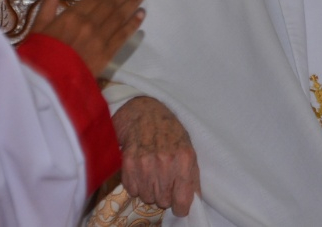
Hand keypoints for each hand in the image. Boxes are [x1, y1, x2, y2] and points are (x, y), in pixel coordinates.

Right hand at [32, 0, 144, 76]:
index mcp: (71, 16)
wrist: (46, 83)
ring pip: (119, 17)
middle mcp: (89, 24)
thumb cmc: (39, 55)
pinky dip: (133, 23)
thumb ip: (47, 6)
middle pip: (110, 4)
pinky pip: (123, 35)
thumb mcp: (38, 28)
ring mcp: (100, 38)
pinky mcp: (108, 53)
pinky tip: (141, 15)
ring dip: (132, 4)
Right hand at [113, 96, 200, 216]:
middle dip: (164, 194)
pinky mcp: (128, 163)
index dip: (181, 207)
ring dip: (149, 189)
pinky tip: (140, 169)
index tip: (179, 205)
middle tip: (163, 178)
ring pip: (147, 198)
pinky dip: (136, 184)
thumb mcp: (188, 150)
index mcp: (184, 159)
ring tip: (152, 171)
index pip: (183, 200)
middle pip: (163, 202)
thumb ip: (192, 176)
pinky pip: (133, 190)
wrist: (144, 113)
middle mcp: (165, 162)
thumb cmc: (170, 133)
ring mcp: (145, 163)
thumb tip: (194, 201)